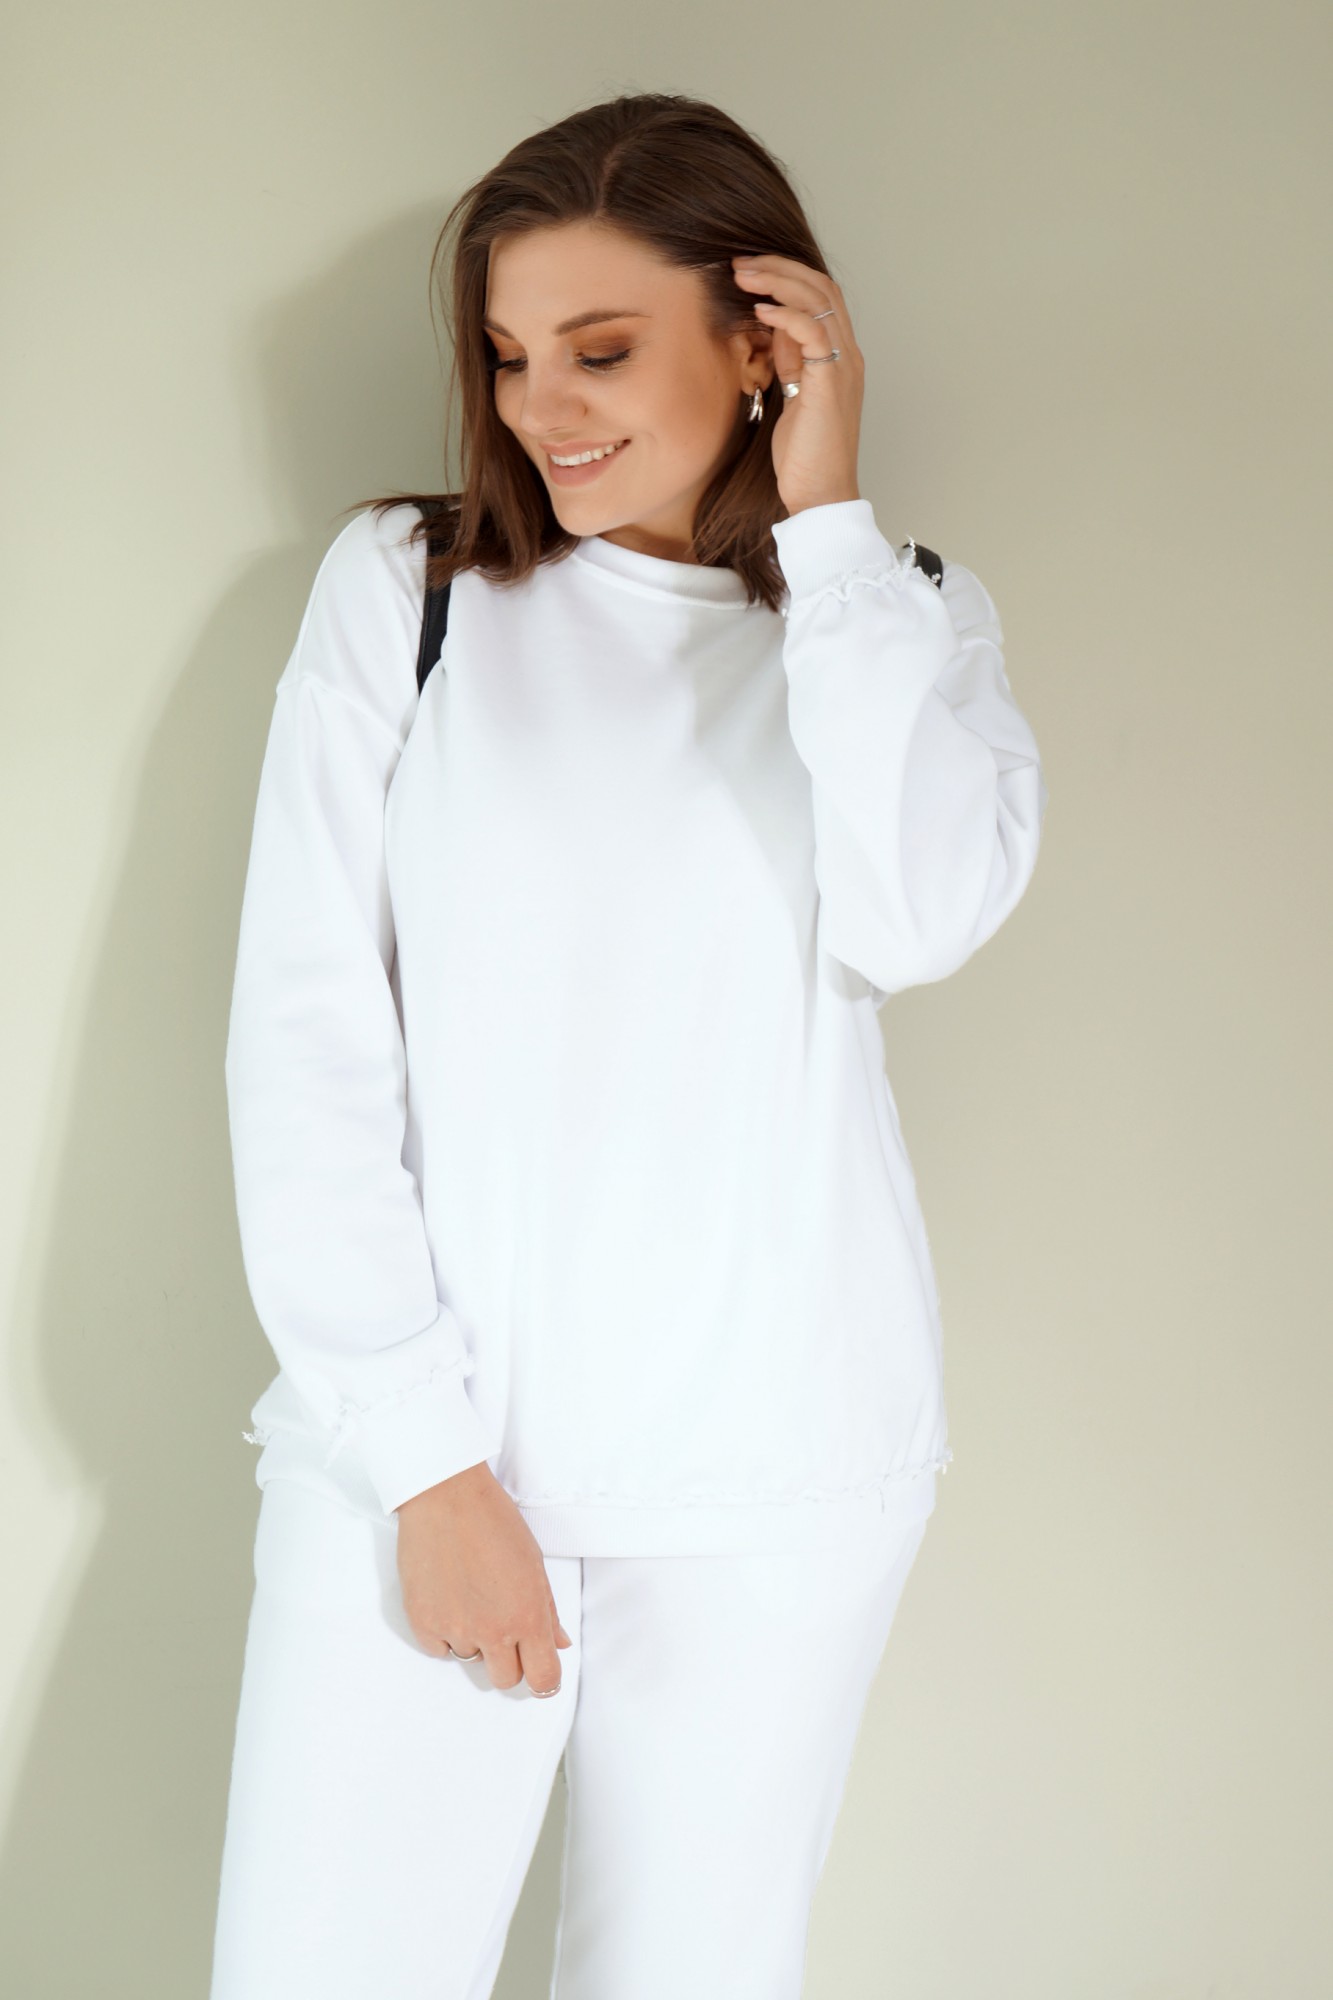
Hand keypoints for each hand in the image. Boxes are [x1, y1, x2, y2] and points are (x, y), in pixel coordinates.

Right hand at [395, 1461, 572, 1695]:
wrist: (445, 1496)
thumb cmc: (492, 1520)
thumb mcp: (534, 1562)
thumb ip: (548, 1611)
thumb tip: (559, 1643)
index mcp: (528, 1616)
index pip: (543, 1679)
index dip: (543, 1681)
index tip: (539, 1672)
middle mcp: (493, 1631)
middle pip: (505, 1679)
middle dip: (508, 1661)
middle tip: (502, 1628)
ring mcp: (456, 1630)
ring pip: (470, 1658)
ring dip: (473, 1638)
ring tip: (471, 1594)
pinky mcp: (423, 1623)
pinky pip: (439, 1649)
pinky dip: (444, 1632)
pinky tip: (448, 1597)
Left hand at [731, 252, 864, 516]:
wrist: (820, 494)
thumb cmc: (804, 454)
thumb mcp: (792, 394)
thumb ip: (789, 359)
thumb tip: (771, 326)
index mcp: (840, 356)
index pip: (821, 296)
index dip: (786, 275)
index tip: (749, 271)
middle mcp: (848, 355)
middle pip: (822, 286)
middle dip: (779, 267)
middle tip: (740, 263)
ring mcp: (843, 366)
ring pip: (818, 300)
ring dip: (778, 281)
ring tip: (743, 276)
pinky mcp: (830, 382)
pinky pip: (812, 330)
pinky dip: (785, 313)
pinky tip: (759, 310)